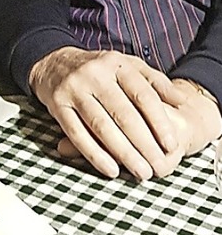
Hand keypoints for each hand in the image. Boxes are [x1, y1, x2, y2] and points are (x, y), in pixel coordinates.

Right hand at [59, 78, 221, 169]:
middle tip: (158, 167)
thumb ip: (155, 81)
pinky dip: (94, 153)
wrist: (53, 63)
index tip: (171, 145)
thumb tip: (181, 101)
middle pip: (123, 113)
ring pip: (100, 126)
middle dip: (144, 144)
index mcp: (116, 64)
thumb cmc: (98, 70)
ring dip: (122, 153)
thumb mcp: (127, 66)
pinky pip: (76, 133)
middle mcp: (93, 74)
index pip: (142, 95)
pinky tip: (110, 169)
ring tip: (141, 172)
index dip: (159, 122)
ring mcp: (73, 89)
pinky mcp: (56, 104)